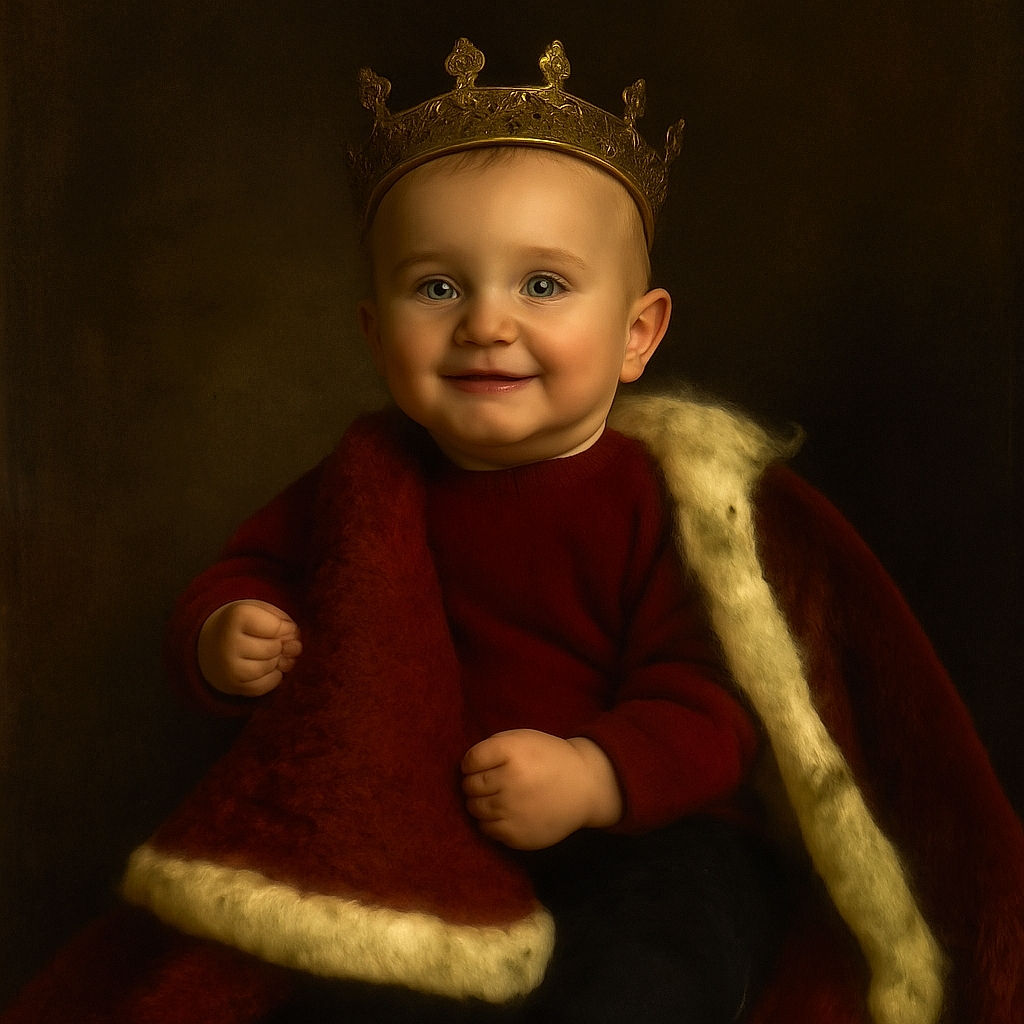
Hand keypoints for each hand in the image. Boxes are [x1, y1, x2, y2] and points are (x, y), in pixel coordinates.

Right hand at [197, 600, 301, 696]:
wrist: (209, 644)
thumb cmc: (243, 624)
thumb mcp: (260, 609)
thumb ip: (284, 623)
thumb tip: (295, 648)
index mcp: (236, 616)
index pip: (278, 627)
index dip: (286, 628)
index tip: (277, 626)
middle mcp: (229, 642)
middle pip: (275, 648)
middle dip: (279, 645)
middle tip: (269, 640)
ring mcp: (229, 667)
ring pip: (270, 667)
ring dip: (276, 661)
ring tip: (265, 653)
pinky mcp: (232, 685)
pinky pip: (265, 685)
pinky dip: (273, 677)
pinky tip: (265, 667)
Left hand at [461, 729, 622, 850]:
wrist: (584, 786)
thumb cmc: (548, 759)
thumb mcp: (522, 739)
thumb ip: (492, 748)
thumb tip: (463, 768)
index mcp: (510, 752)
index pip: (469, 761)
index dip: (473, 763)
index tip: (484, 764)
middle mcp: (509, 780)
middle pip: (468, 786)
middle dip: (475, 783)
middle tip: (492, 782)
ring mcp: (512, 810)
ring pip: (474, 808)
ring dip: (480, 802)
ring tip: (498, 797)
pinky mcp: (516, 834)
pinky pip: (486, 829)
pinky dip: (491, 821)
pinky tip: (507, 812)